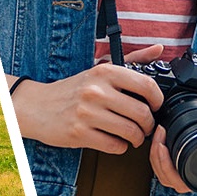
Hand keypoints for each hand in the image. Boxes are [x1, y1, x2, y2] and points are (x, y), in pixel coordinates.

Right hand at [12, 62, 164, 153]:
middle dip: (148, 124)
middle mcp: (96, 90)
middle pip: (141, 113)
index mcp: (104, 72)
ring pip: (130, 132)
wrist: (38, 106)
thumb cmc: (73, 89)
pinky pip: (114, 146)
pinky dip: (120, 147)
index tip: (155, 106)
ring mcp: (87, 113)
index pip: (146, 86)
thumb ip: (132, 60)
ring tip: (132, 136)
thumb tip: (159, 49)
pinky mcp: (79, 133)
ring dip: (137, 138)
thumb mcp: (99, 69)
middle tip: (144, 126)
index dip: (157, 100)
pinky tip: (115, 140)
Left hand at [147, 103, 196, 192]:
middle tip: (158, 134)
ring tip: (159, 134)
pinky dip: (163, 153)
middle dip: (157, 159)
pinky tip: (163, 136)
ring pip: (168, 174)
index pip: (183, 182)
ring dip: (157, 156)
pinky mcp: (196, 158)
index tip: (162, 145)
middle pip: (169, 180)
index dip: (167, 168)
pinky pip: (173, 164)